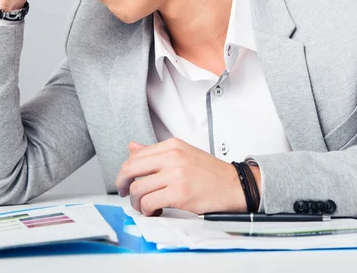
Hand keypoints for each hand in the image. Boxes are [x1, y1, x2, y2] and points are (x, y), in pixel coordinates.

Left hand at [115, 138, 260, 215]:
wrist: (234, 185)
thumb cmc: (210, 173)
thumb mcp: (183, 154)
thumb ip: (156, 152)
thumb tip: (132, 147)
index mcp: (172, 145)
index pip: (136, 155)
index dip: (125, 171)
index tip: (126, 181)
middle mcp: (172, 156)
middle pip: (131, 169)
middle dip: (122, 184)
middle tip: (124, 193)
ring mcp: (176, 174)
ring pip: (138, 189)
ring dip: (137, 202)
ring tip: (146, 206)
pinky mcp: (179, 193)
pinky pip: (149, 203)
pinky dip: (147, 210)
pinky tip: (156, 211)